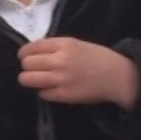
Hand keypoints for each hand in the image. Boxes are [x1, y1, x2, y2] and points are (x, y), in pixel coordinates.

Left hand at [17, 37, 139, 109]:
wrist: (116, 75)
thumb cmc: (97, 58)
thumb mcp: (76, 44)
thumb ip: (55, 46)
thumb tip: (33, 52)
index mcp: (63, 44)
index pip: (31, 47)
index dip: (24, 53)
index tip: (24, 57)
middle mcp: (60, 60)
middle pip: (26, 64)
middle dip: (26, 67)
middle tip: (32, 70)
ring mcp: (61, 79)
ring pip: (28, 79)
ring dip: (29, 80)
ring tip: (36, 80)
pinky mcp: (64, 95)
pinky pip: (42, 94)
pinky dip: (44, 92)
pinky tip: (51, 89)